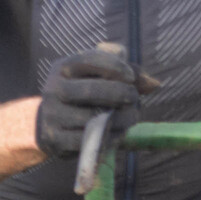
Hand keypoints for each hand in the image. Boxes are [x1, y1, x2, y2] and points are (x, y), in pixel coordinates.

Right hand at [34, 45, 159, 157]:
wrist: (46, 123)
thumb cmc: (80, 95)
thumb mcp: (95, 77)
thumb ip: (125, 73)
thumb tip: (155, 84)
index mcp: (63, 67)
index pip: (91, 60)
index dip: (116, 66)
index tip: (131, 76)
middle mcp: (53, 88)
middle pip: (93, 90)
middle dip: (121, 94)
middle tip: (134, 99)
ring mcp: (53, 115)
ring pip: (93, 118)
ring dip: (120, 119)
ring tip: (132, 117)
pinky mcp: (56, 139)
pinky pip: (88, 139)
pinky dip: (110, 137)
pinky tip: (119, 133)